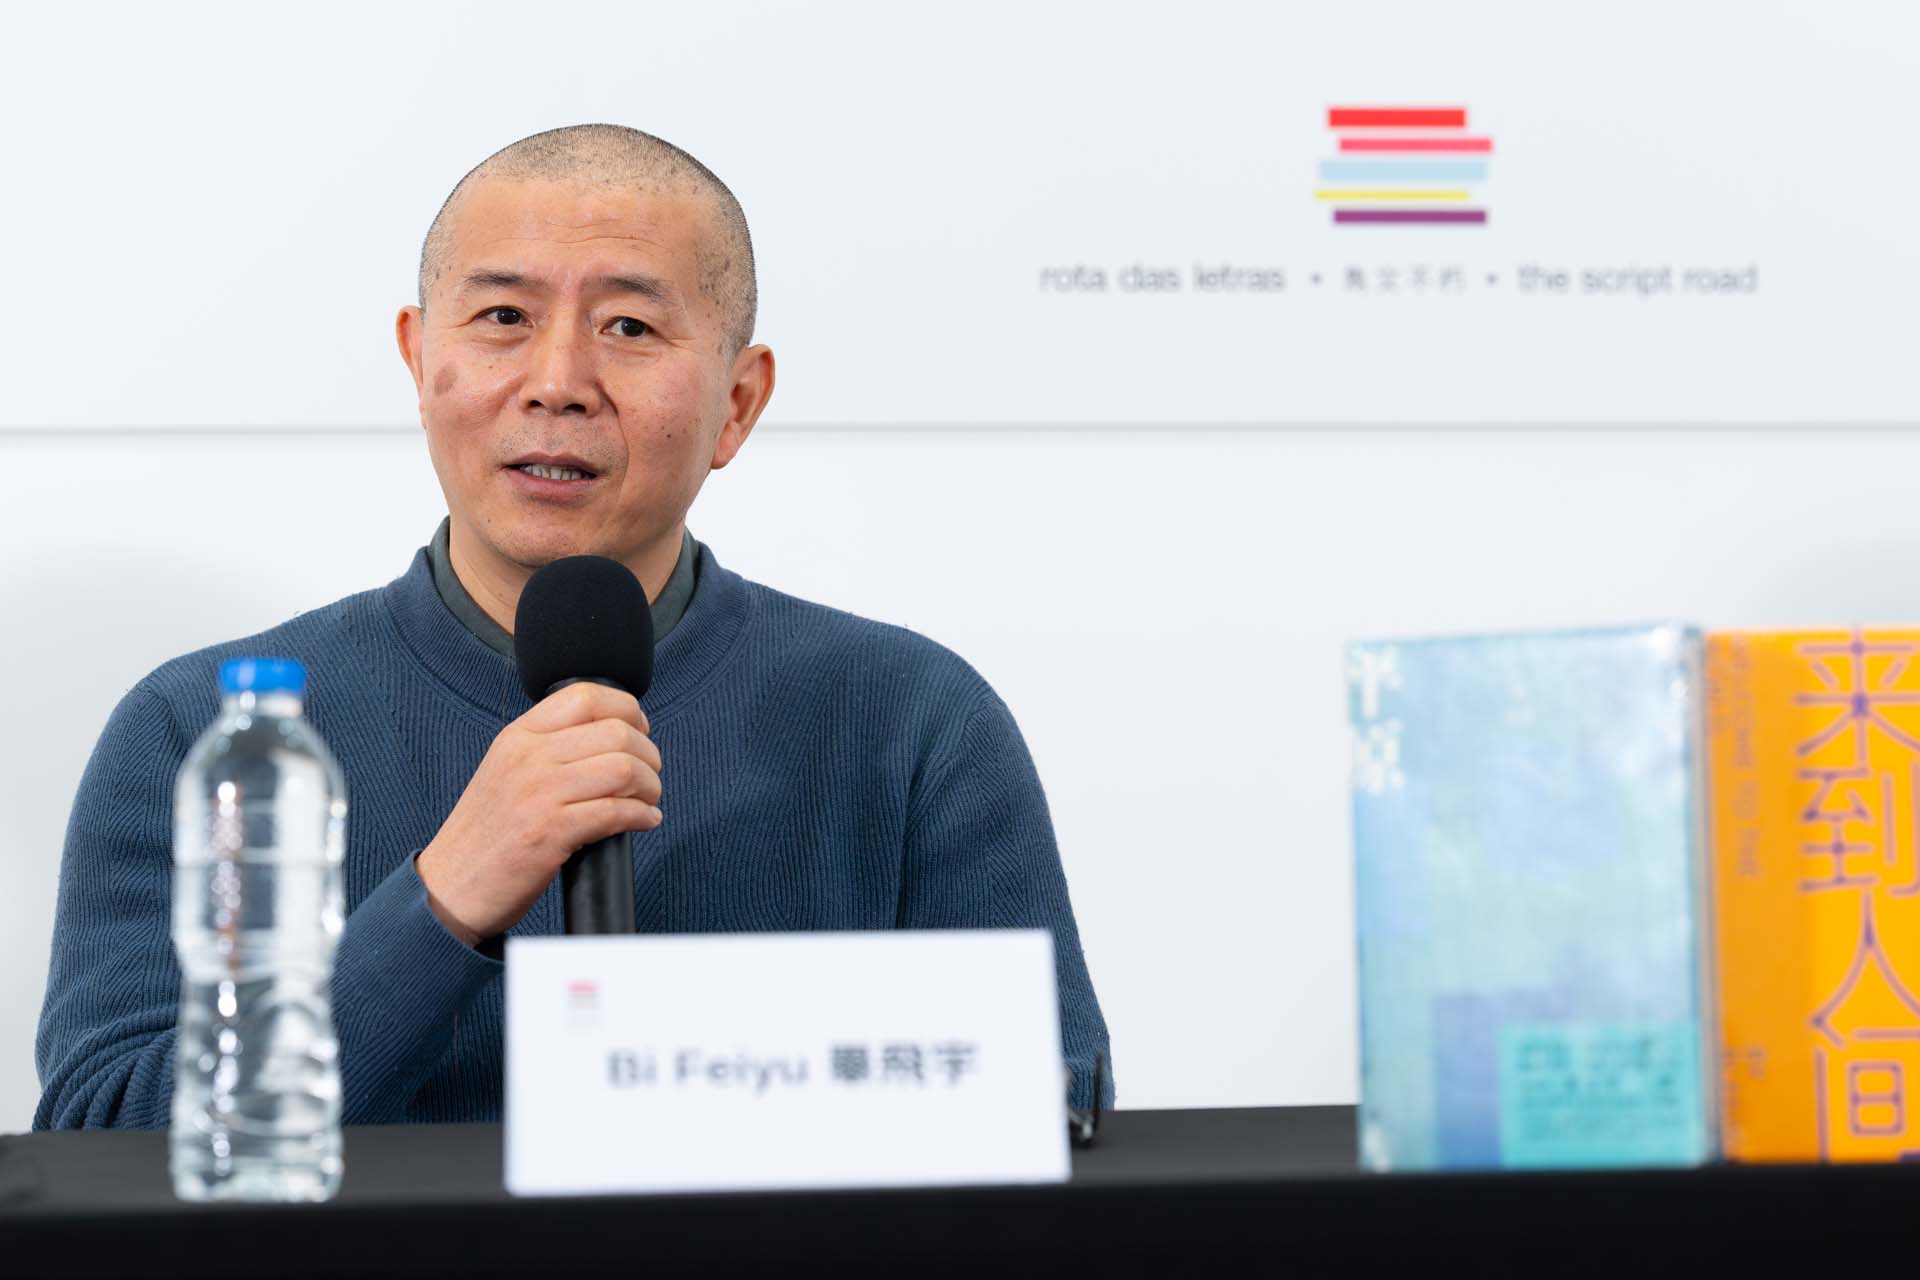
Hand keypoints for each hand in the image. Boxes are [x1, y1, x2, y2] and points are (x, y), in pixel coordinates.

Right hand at [416, 682, 661, 945]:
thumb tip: (612, 736)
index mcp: (518, 736)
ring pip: (623, 768)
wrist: (450, 887)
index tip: (640, 731)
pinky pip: (617, 812)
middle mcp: (528, 758)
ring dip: (649, 786)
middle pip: (616, 732)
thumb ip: (548, 748)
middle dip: (648, 755)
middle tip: (649, 776)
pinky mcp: (550, 833)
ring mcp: (538, 794)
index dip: (627, 710)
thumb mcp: (506, 771)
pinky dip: (642, 816)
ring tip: (648, 800)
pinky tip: (644, 821)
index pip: (585, 696)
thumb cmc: (487, 834)